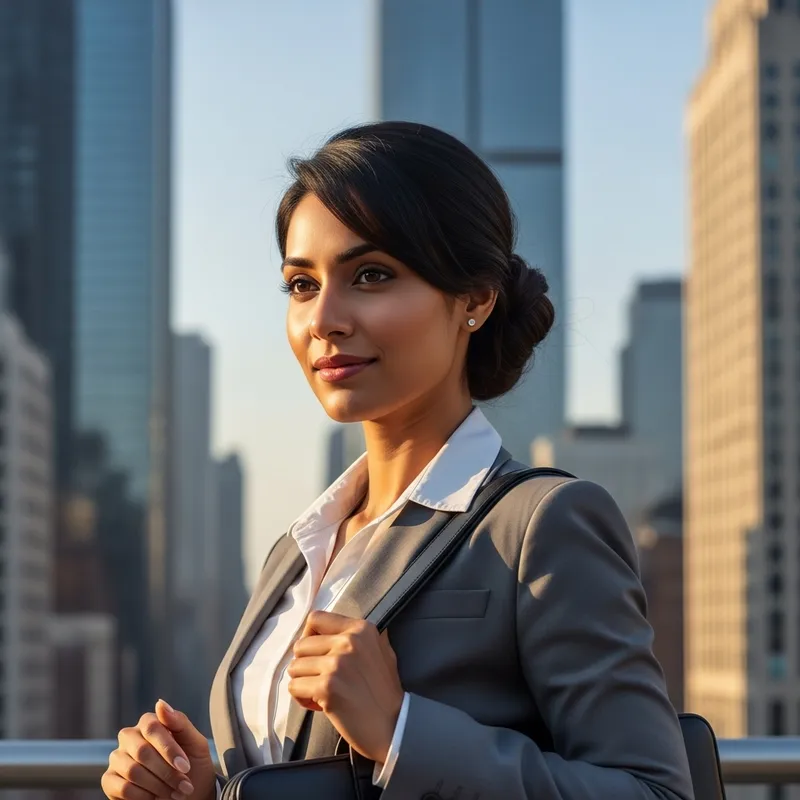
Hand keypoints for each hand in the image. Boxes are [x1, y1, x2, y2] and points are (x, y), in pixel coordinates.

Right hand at [101, 699, 216, 799]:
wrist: (190, 794)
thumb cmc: (192, 765)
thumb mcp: (195, 743)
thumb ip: (179, 722)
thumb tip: (160, 703)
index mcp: (149, 723)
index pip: (152, 727)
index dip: (169, 749)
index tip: (185, 767)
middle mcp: (130, 737)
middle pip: (142, 751)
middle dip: (166, 772)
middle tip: (184, 785)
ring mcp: (117, 758)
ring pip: (133, 771)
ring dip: (158, 786)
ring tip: (175, 793)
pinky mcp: (109, 780)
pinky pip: (122, 787)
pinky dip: (143, 796)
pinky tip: (156, 798)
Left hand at [287, 611, 404, 763]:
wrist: (394, 726)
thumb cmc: (386, 692)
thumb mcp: (381, 651)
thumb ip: (360, 637)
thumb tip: (335, 628)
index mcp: (361, 629)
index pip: (316, 619)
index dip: (309, 637)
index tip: (316, 654)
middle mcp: (348, 641)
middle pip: (301, 645)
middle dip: (305, 664)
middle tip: (321, 679)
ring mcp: (337, 663)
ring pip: (294, 667)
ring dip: (303, 682)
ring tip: (321, 694)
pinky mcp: (326, 687)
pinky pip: (294, 687)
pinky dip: (302, 698)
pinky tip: (319, 705)